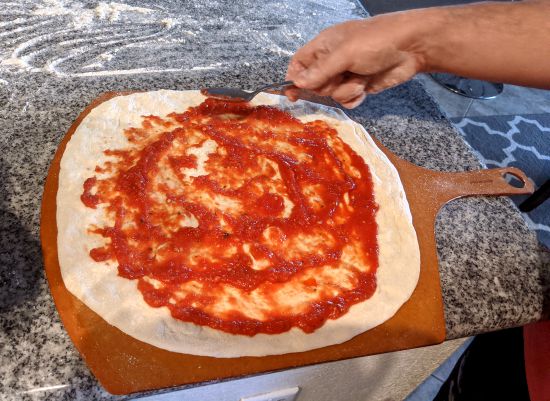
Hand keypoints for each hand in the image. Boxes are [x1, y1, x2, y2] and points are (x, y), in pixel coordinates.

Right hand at [285, 16, 427, 107]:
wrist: (411, 48)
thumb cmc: (376, 41)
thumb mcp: (344, 54)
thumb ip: (319, 71)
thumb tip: (297, 83)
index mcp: (324, 46)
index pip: (299, 64)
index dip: (294, 78)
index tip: (293, 94)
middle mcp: (332, 61)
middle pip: (314, 84)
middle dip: (326, 86)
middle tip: (340, 76)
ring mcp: (346, 75)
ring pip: (332, 95)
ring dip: (345, 91)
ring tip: (360, 79)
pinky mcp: (360, 87)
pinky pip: (347, 101)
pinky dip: (355, 98)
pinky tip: (365, 89)